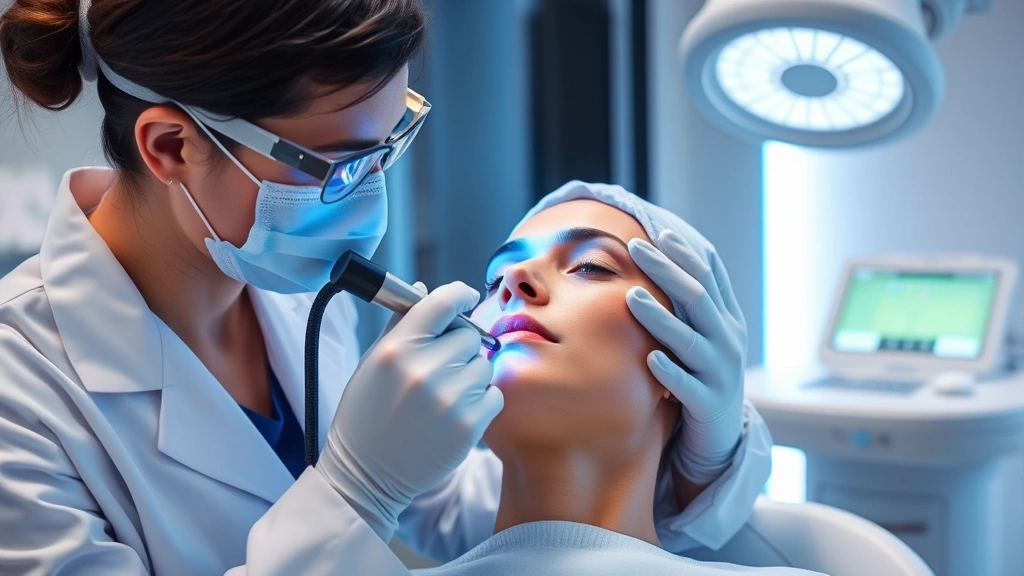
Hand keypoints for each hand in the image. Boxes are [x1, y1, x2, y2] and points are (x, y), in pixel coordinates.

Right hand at [316, 282, 503, 540]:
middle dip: (460, 346)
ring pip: (484, 365)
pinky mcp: (469, 426)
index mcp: (396, 349)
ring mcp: (449, 399)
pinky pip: (494, 395)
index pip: (441, 303)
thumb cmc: (366, 415)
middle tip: (443, 365)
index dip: (460, 294)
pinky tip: (455, 413)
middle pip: (469, 334)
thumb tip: (423, 290)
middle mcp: (424, 370)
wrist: (366, 475)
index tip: (466, 297)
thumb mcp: (372, 364)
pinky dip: (481, 401)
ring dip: (471, 375)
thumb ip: (400, 325)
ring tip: (445, 394)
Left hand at [626, 229, 746, 484]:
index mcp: (726, 320)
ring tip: (632, 297)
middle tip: (636, 249)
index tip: (659, 233)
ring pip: (690, 342)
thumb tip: (667, 257)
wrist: (721, 435)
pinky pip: (688, 388)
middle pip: (698, 300)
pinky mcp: (708, 405)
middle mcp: (727, 342)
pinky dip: (670, 372)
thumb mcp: (704, 336)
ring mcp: (720, 374)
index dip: (686, 254)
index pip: (709, 279)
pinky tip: (650, 359)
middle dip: (667, 271)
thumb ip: (690, 305)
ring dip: (660, 318)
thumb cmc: (703, 374)